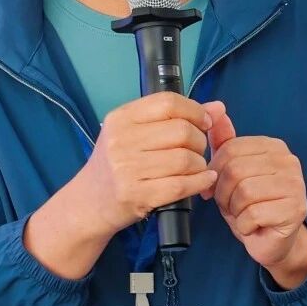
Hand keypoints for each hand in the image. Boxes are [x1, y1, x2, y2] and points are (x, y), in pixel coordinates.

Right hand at [77, 93, 220, 237]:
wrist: (89, 202)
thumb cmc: (116, 164)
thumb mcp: (135, 133)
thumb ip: (175, 117)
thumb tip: (218, 107)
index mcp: (121, 118)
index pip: (168, 103)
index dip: (195, 111)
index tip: (204, 122)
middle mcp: (121, 141)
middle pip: (181, 131)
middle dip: (200, 141)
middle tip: (197, 150)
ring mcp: (128, 169)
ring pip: (185, 159)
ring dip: (200, 164)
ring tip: (196, 167)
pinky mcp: (137, 196)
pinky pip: (181, 185)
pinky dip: (200, 181)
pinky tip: (204, 180)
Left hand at [202, 103, 306, 284]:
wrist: (273, 241)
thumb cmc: (251, 205)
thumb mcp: (232, 171)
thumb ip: (224, 141)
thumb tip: (215, 107)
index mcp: (273, 147)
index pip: (230, 149)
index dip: (215, 173)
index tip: (217, 188)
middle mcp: (289, 161)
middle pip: (235, 170)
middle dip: (224, 194)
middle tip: (232, 205)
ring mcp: (296, 185)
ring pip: (243, 192)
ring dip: (235, 210)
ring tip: (244, 214)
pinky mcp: (295, 210)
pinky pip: (252, 215)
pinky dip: (244, 225)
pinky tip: (253, 226)